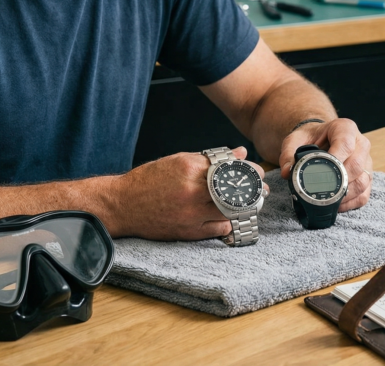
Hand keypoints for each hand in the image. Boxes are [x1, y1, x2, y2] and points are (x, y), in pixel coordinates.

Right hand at [107, 146, 266, 240]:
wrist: (123, 204)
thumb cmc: (149, 180)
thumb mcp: (178, 160)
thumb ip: (210, 159)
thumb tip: (240, 153)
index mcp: (190, 167)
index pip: (231, 167)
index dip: (250, 170)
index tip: (257, 172)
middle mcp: (192, 190)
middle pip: (236, 189)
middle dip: (254, 189)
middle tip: (261, 188)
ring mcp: (191, 212)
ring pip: (231, 211)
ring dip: (245, 208)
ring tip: (251, 204)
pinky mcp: (188, 231)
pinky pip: (219, 228)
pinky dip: (228, 222)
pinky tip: (228, 217)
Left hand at [279, 118, 372, 211]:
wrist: (321, 139)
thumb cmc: (310, 138)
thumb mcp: (295, 139)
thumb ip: (288, 153)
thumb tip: (287, 172)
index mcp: (345, 128)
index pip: (346, 143)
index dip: (336, 159)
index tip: (323, 171)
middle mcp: (360, 143)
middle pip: (357, 164)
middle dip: (339, 180)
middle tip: (322, 189)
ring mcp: (366, 160)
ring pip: (363, 181)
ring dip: (346, 194)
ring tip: (328, 199)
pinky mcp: (367, 176)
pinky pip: (364, 193)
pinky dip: (351, 202)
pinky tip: (337, 204)